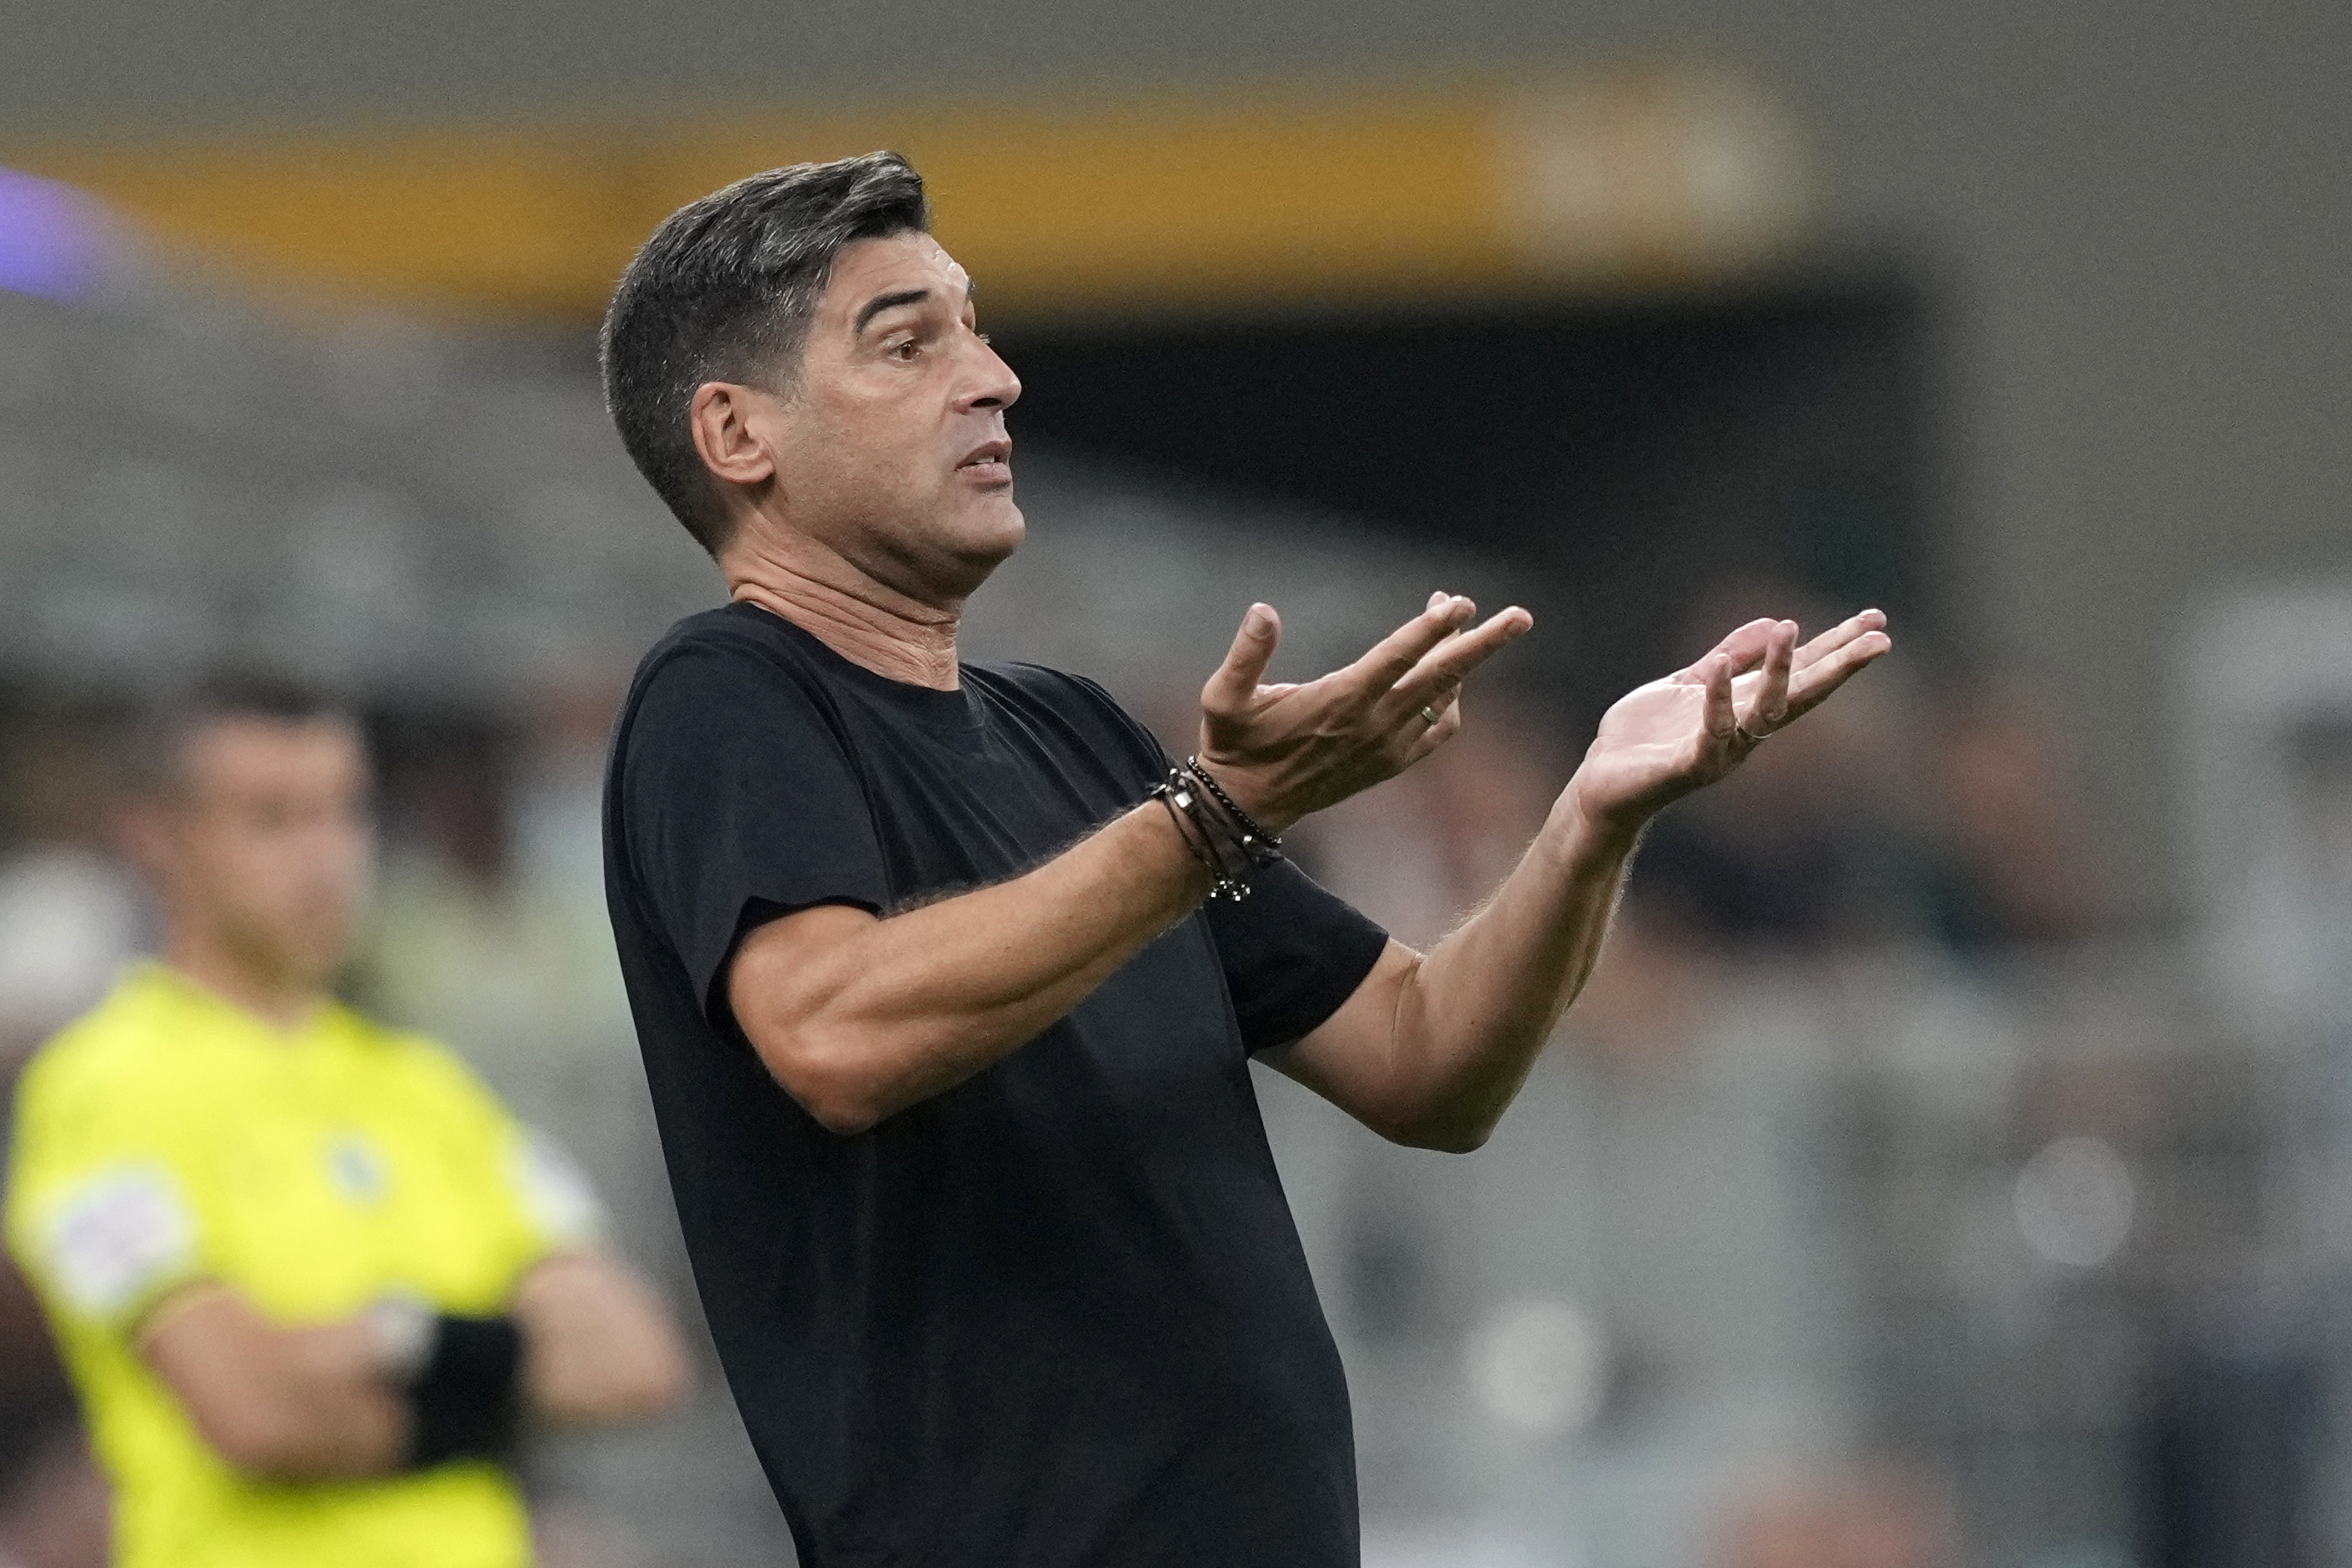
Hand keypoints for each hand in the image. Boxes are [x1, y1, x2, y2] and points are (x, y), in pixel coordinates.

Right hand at [1198, 592, 1532, 831]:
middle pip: (1441, 677)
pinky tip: (1453, 683)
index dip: (1430, 629)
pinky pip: (1437, 732)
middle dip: (1483, 644)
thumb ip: (1245, 655)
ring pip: (1443, 700)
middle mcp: (1373, 724)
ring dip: (1465, 663)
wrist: (1248, 806)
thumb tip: (1263, 611)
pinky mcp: (1390, 763)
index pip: (1396, 658)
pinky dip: (1453, 705)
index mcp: (1340, 701)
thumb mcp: (1223, 698)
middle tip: (1522, 617)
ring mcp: (1387, 747)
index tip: (1459, 603)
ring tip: (1477, 627)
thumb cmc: (1234, 745)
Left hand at [1563, 609, 1891, 839]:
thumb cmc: (1646, 738)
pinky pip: (1712, 732)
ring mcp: (1722, 750)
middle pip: (1805, 696)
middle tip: (1881, 640)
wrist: (1602, 784)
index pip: (1804, 674)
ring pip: (1765, 713)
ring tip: (1792, 628)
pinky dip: (1718, 699)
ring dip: (1782, 672)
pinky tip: (1723, 667)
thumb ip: (1730, 657)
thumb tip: (1775, 623)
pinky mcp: (1690, 765)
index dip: (1838, 648)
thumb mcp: (1690, 684)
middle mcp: (1745, 732)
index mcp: (1747, 708)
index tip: (1877, 621)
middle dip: (1841, 667)